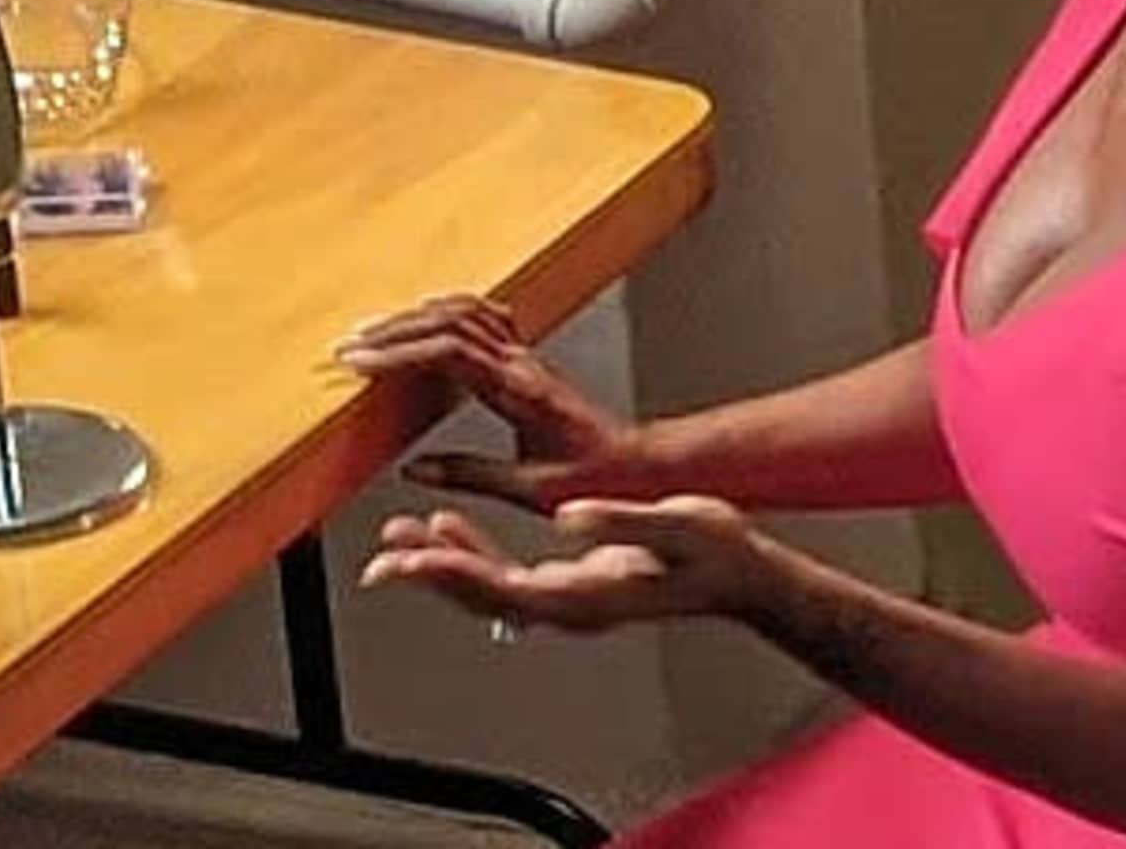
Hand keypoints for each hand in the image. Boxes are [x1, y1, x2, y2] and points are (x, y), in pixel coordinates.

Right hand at [335, 294, 649, 510]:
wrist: (641, 464)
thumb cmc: (598, 479)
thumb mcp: (530, 489)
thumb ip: (470, 475)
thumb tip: (415, 469)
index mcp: (519, 391)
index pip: (448, 352)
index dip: (398, 353)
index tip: (358, 363)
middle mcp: (522, 364)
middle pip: (448, 320)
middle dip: (392, 330)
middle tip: (349, 348)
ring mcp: (525, 357)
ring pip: (464, 311)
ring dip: (414, 318)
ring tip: (373, 335)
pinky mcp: (526, 360)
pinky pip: (481, 317)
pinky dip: (444, 314)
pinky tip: (424, 327)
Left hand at [359, 498, 784, 634]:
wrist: (742, 575)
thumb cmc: (715, 554)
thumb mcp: (672, 528)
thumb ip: (616, 524)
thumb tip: (568, 518)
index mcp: (587, 595)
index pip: (502, 591)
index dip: (450, 575)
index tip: (408, 560)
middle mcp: (570, 606)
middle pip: (481, 598)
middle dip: (428, 576)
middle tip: (382, 556)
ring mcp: (569, 599)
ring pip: (487, 591)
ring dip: (441, 566)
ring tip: (400, 539)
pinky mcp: (572, 583)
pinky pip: (507, 576)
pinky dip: (471, 555)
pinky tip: (453, 528)